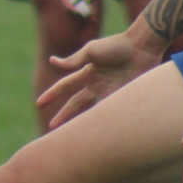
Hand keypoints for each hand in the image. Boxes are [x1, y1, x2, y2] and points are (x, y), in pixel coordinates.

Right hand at [39, 30, 164, 128]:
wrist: (143, 47)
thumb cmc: (116, 45)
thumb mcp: (91, 51)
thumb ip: (73, 60)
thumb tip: (51, 61)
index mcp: (87, 72)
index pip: (65, 86)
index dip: (52, 94)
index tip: (39, 104)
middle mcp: (97, 84)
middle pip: (76, 103)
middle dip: (64, 115)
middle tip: (51, 128)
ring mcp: (111, 91)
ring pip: (93, 111)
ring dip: (84, 122)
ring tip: (75, 137)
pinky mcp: (124, 96)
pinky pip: (112, 111)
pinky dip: (106, 120)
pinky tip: (100, 132)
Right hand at [59, 0, 117, 17]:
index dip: (67, 3)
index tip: (76, 8)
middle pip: (71, 3)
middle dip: (78, 9)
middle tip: (87, 12)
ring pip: (80, 5)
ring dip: (85, 11)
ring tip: (94, 13)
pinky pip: (88, 5)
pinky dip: (90, 11)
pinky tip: (94, 17)